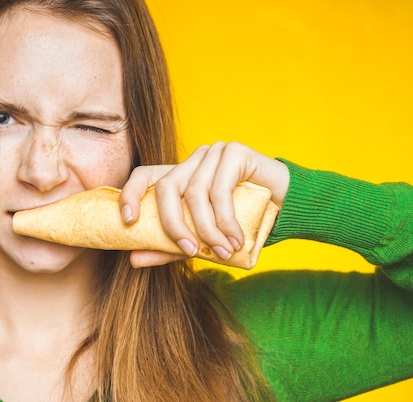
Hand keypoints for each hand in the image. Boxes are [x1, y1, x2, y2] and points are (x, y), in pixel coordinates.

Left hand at [120, 142, 289, 266]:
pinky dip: (225, 220)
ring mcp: (213, 153)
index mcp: (179, 176)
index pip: (143, 175)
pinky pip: (220, 189)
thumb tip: (133, 259)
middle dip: (173, 223)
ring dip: (207, 228)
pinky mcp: (234, 153)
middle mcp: (192, 161)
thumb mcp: (199, 239)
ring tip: (223, 251)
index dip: (129, 194)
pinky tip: (235, 239)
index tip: (128, 221)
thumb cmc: (239, 223)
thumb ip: (168, 247)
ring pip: (195, 192)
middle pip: (166, 186)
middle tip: (189, 250)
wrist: (284, 209)